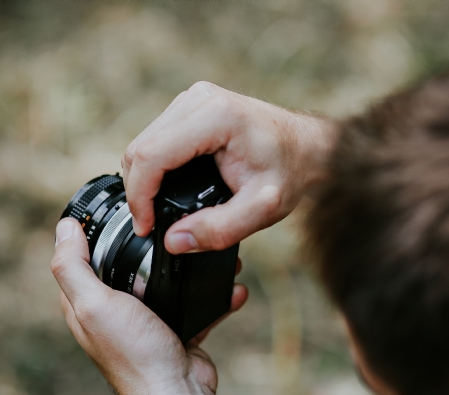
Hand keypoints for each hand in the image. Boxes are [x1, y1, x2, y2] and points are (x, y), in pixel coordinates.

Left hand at [50, 217, 247, 394]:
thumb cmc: (135, 353)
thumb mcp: (94, 304)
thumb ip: (73, 267)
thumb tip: (63, 227)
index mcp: (86, 306)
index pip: (81, 259)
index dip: (93, 233)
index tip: (116, 208)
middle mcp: (114, 314)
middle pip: (128, 266)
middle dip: (149, 245)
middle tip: (169, 221)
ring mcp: (148, 323)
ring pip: (166, 283)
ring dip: (187, 268)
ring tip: (206, 249)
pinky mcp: (178, 331)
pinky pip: (195, 305)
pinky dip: (212, 295)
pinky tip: (230, 285)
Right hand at [122, 81, 337, 253]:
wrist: (309, 147)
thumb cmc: (291, 171)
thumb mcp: (263, 208)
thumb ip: (220, 229)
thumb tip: (174, 241)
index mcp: (216, 116)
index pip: (152, 155)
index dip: (140, 197)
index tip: (147, 227)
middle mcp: (199, 99)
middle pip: (141, 148)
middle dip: (139, 192)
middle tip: (152, 226)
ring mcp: (193, 99)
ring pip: (143, 143)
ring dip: (143, 180)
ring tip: (159, 212)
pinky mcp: (191, 107)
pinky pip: (156, 139)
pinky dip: (154, 168)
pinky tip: (168, 191)